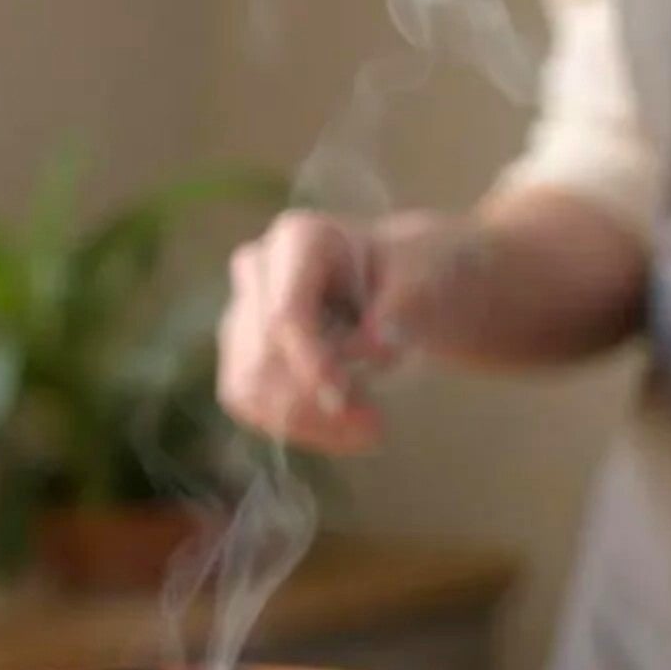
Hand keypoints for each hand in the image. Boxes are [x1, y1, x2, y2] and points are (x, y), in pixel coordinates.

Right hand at [218, 210, 477, 451]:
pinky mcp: (244, 352)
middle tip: (377, 425)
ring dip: (308, 422)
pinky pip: (250, 404)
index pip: (285, 317)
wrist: (410, 285)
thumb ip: (401, 307)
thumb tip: (372, 346)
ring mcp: (244, 311)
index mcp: (298, 240)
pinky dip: (298, 427)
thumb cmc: (417, 274)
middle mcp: (258, 270)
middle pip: (263, 358)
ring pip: (249, 387)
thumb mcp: (426, 281)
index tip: (359, 408)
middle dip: (317, 403)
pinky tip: (343, 429)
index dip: (314, 369)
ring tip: (367, 427)